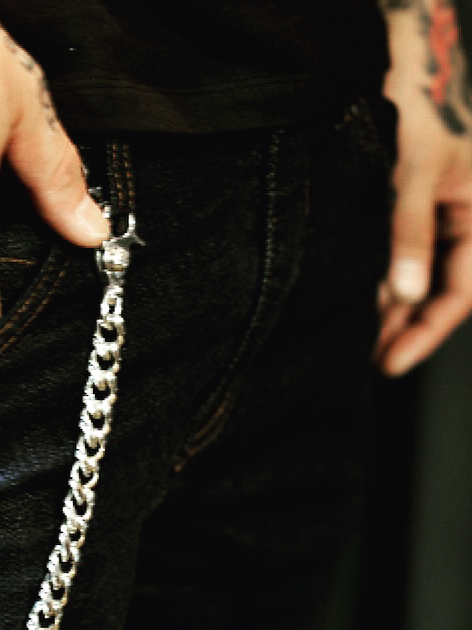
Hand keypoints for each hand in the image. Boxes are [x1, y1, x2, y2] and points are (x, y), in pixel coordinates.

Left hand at [377, 0, 471, 375]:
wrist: (403, 69)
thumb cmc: (418, 111)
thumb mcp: (415, 177)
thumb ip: (410, 235)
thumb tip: (402, 294)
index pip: (459, 292)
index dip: (427, 331)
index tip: (393, 361)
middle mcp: (463, 221)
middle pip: (439, 291)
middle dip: (408, 328)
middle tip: (376, 362)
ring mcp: (437, 218)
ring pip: (419, 278)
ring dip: (395, 311)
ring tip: (366, 344)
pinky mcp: (410, 211)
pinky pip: (402, 258)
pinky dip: (385, 282)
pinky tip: (368, 304)